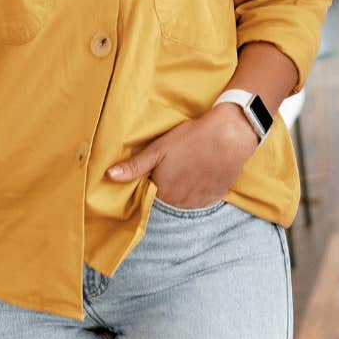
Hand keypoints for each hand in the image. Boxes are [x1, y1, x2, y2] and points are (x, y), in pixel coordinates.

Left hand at [105, 104, 260, 208]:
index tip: (156, 171)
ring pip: (184, 201)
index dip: (152, 183)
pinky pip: (201, 200)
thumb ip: (134, 166)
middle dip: (167, 187)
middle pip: (167, 199)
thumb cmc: (191, 138)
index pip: (149, 196)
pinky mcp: (215, 197)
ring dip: (183, 190)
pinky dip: (199, 190)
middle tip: (175, 167)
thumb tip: (109, 176)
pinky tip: (200, 174)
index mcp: (163, 192)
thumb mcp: (159, 148)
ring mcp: (199, 202)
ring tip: (188, 168)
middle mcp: (179, 203)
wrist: (230, 135)